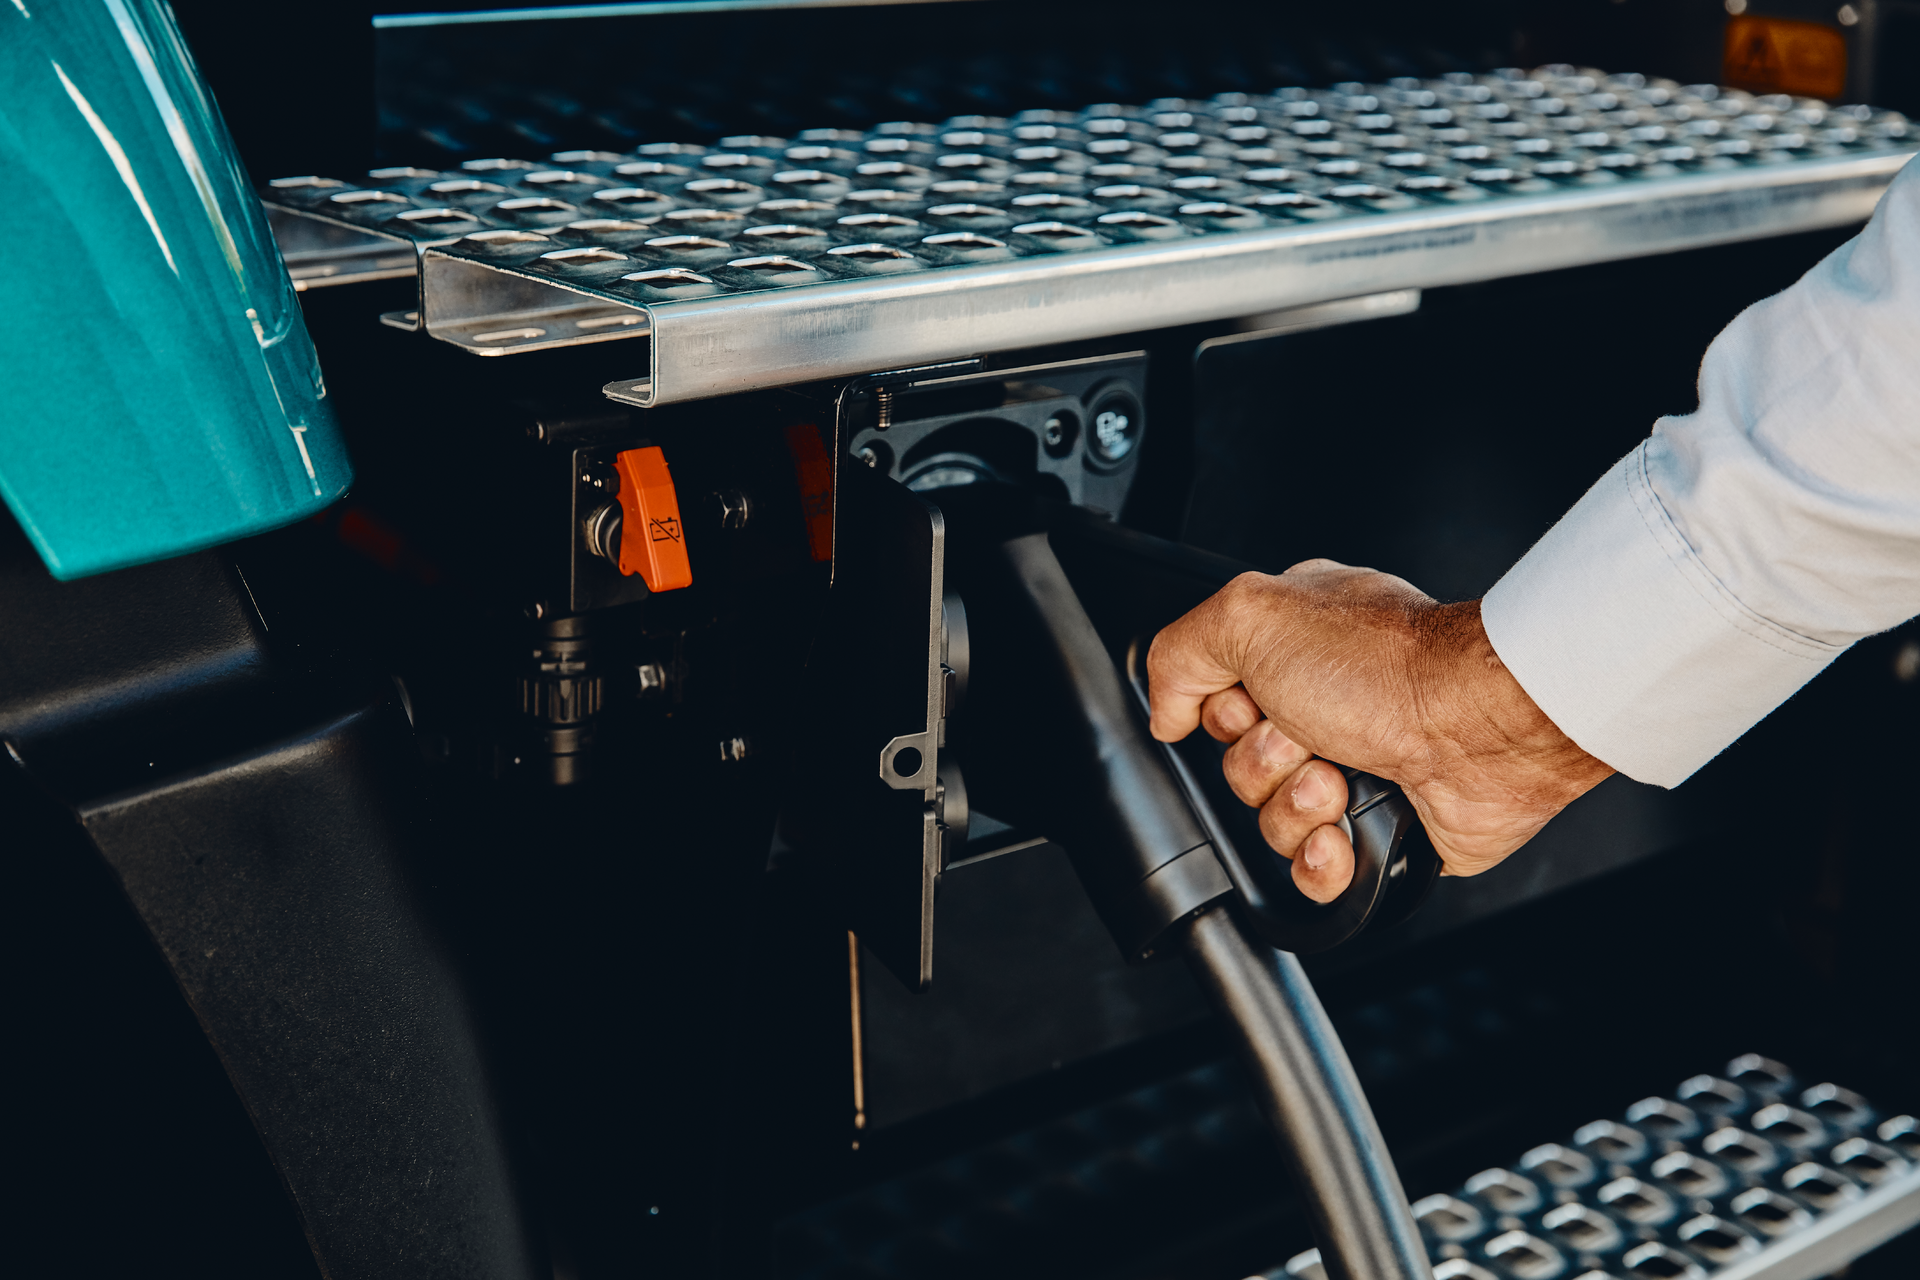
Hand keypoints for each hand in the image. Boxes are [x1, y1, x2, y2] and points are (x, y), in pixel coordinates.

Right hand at [1147, 560, 1611, 902]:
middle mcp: (1322, 706)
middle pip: (1237, 766)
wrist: (1481, 728)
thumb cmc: (1390, 666)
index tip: (1252, 701)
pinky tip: (1342, 837)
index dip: (1221, 713)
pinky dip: (1320, 862)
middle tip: (1308, 739)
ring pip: (1269, 821)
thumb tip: (1166, 711)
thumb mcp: (1250, 614)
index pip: (1212, 698)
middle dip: (1263, 766)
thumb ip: (1179, 652)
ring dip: (1296, 810)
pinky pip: (1312, 871)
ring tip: (1341, 781)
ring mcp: (1354, 768)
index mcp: (1290, 646)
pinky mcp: (1379, 828)